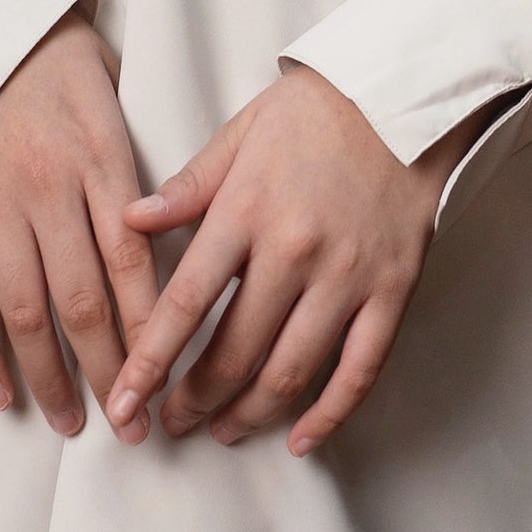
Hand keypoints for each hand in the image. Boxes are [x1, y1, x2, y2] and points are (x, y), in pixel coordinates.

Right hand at [0, 16, 156, 436]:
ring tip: (72, 423)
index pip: (137, 263)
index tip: (173, 380)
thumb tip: (173, 226)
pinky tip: (1, 394)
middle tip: (133, 429)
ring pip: (27, 310)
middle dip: (113, 373)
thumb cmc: (48, 54)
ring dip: (52, 376)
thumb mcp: (111, 92)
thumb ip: (137, 163)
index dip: (155, 331)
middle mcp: (50, 190)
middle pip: (88, 302)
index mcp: (102, 161)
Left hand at [106, 66, 487, 458]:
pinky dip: (329, 414)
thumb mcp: (240, 134)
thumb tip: (129, 222)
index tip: (125, 402)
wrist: (406, 92)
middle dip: (195, 399)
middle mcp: (295, 251)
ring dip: (249, 413)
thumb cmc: (316, 110)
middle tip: (171, 422)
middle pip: (235, 351)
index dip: (151, 361)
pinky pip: (360, 369)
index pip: (186, 304)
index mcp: (247, 211)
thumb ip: (188, 187)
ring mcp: (348, 276)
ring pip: (291, 371)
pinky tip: (301, 438)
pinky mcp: (393, 289)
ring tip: (222, 430)